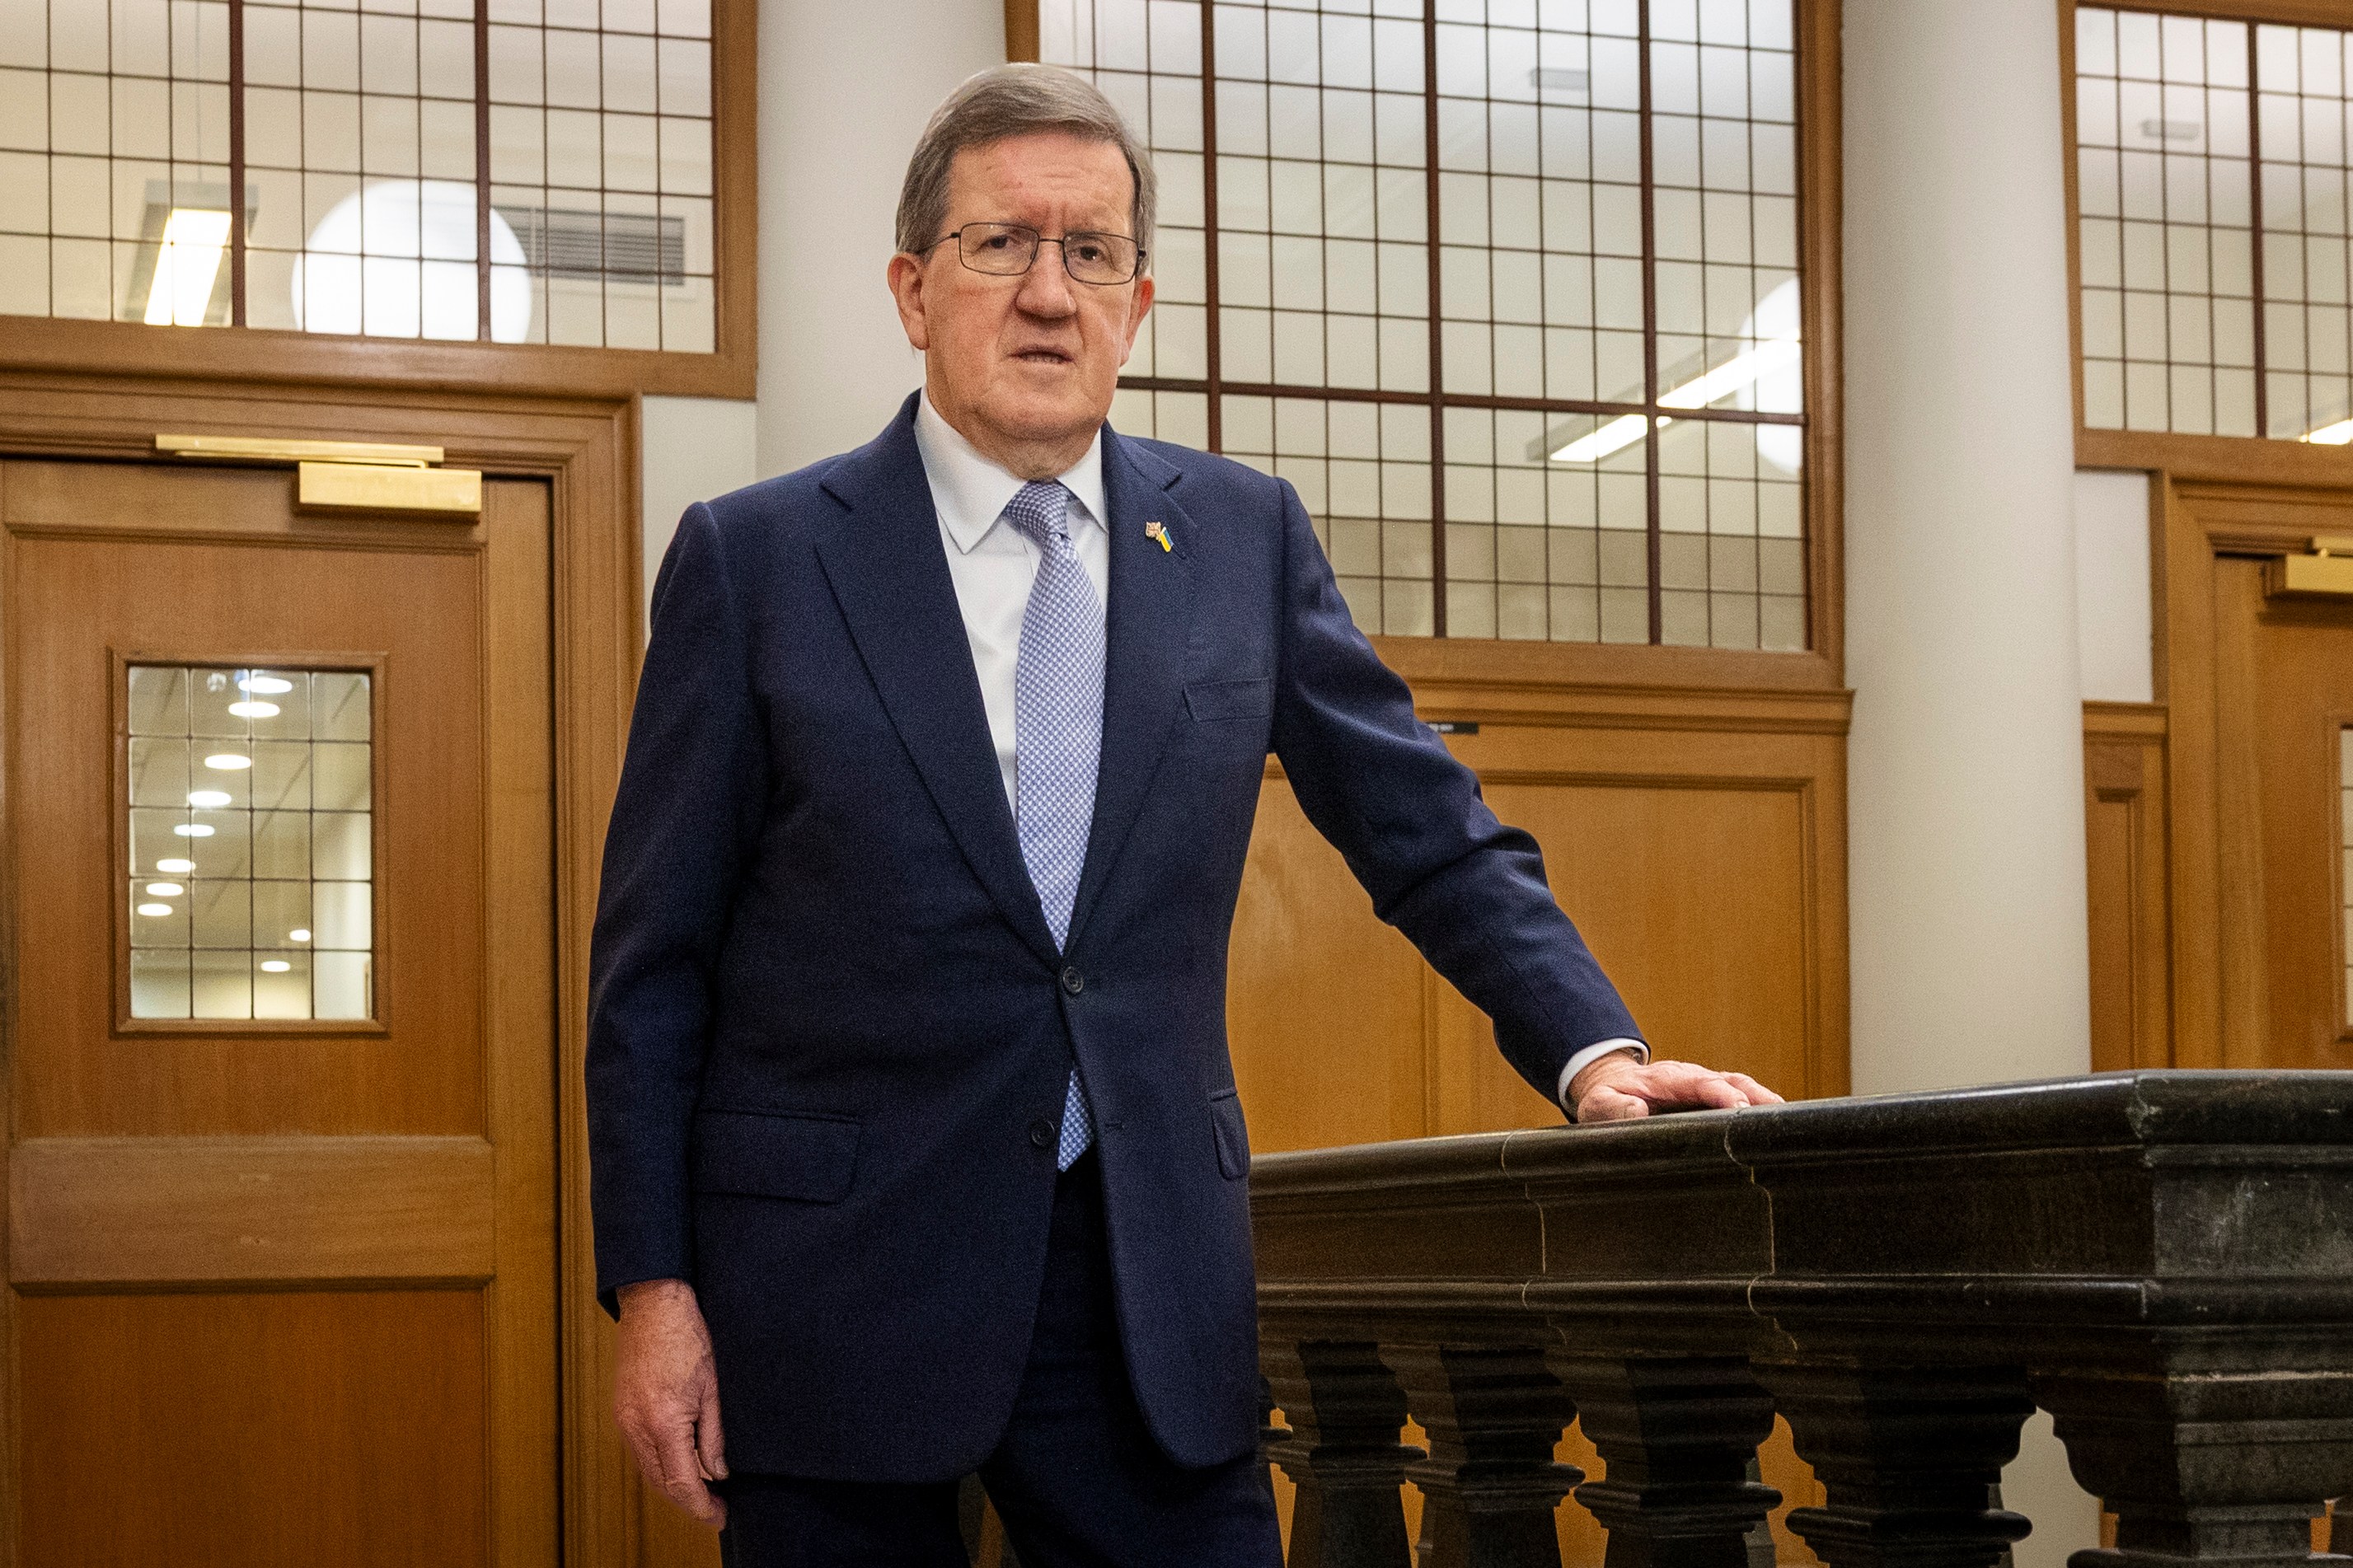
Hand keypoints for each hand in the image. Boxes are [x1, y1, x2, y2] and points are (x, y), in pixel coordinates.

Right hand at [615, 1278, 728, 1527]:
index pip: (682, 1483)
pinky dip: (660, 1466)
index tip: (719, 1516)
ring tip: (703, 1492)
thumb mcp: (713, 1388)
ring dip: (673, 1487)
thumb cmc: (687, 1337)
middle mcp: (637, 1427)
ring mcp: (624, 1420)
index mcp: (663, 1422)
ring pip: (648, 1471)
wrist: (654, 1305)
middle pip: (662, 1484)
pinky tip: (680, 1465)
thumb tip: (718, 1472)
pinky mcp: (621, 1412)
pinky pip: (640, 1452)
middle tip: (716, 1510)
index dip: (702, 1506)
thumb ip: (714, 1435)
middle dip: (689, 1502)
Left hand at [1569, 1051, 1783, 1122]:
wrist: (1610, 1085)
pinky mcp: (1712, 1096)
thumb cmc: (1606, 1098)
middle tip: (1776, 1118)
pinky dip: (1761, 1106)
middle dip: (1756, 1096)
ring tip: (1789, 1121)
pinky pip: (1741, 1097)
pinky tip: (1776, 1126)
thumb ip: (1613, 1107)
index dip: (1721, 1094)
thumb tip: (1636, 1109)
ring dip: (1765, 1101)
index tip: (1738, 1106)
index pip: (1700, 1083)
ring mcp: (1705, 1086)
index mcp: (1667, 1079)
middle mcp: (1692, 1078)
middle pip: (1732, 1081)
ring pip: (1743, 1087)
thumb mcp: (1598, 1104)